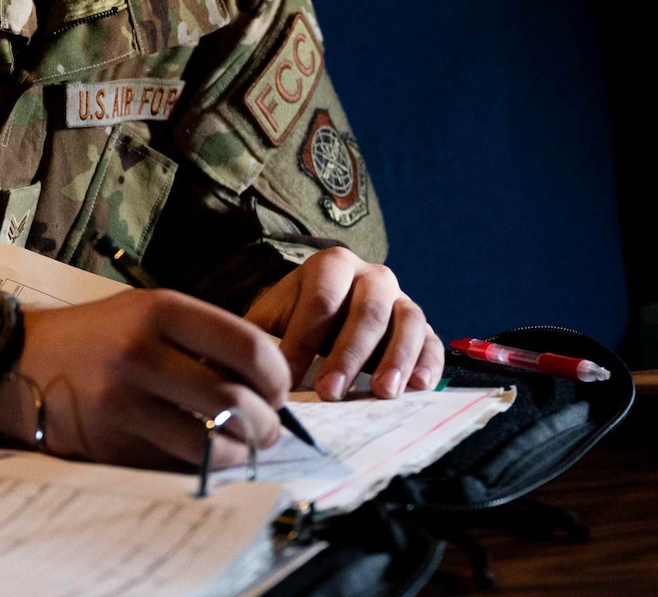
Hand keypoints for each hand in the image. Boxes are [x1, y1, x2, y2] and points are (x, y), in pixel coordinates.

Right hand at [0, 289, 290, 469]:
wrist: (19, 360)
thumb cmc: (96, 336)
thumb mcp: (145, 312)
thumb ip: (201, 337)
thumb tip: (266, 380)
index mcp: (159, 310)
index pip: (249, 346)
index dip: (278, 376)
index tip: (279, 390)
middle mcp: (141, 351)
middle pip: (235, 400)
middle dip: (265, 424)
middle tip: (268, 429)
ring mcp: (123, 399)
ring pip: (212, 441)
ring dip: (240, 452)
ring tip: (242, 447)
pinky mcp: (111, 439)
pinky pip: (175, 460)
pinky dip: (200, 463)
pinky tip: (202, 454)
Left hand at [244, 247, 441, 400]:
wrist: (329, 312)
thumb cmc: (296, 319)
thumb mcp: (271, 318)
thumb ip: (253, 338)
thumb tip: (223, 367)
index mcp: (331, 265)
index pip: (321, 300)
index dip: (301, 339)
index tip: (284, 378)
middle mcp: (372, 276)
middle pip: (368, 310)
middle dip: (348, 354)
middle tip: (330, 392)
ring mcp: (402, 299)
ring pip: (407, 322)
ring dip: (396, 358)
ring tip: (383, 393)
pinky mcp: (423, 328)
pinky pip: (433, 341)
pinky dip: (428, 364)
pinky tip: (418, 387)